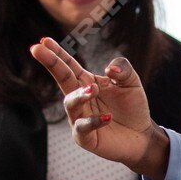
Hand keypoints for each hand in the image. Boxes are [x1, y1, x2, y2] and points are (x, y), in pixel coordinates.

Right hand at [30, 39, 169, 177]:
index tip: (43, 40)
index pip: (68, 65)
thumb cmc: (132, 107)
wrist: (142, 136)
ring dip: (79, 95)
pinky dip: (94, 121)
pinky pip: (83, 128)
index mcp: (87, 82)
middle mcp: (79, 99)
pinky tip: (107, 117)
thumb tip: (110, 68)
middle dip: (51, 63)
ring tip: (93, 90)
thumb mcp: (131, 82)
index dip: (56, 53)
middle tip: (38, 49)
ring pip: (70, 104)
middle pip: (62, 79)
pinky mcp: (86, 138)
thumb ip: (123, 69)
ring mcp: (79, 119)